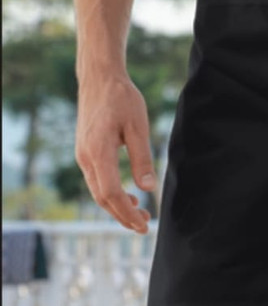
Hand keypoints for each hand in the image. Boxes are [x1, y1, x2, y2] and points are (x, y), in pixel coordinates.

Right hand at [75, 75, 155, 233]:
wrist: (99, 79)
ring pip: (98, 191)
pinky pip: (96, 180)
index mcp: (98, 152)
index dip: (126, 212)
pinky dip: (111, 193)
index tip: (144, 224)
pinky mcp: (85, 152)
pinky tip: (128, 195)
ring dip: (117, 206)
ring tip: (140, 213)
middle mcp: (85, 157)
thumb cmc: (122, 98)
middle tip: (145, 225)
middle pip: (102, 198)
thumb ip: (142, 157)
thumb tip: (148, 188)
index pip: (110, 193)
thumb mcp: (138, 126)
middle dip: (122, 215)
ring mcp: (82, 155)